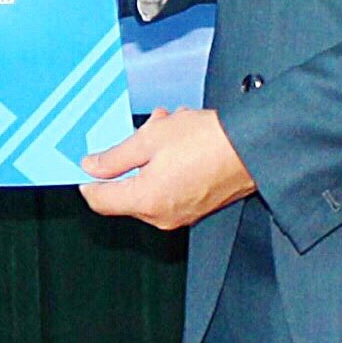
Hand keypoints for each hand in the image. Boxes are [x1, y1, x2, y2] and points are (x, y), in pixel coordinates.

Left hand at [77, 107, 254, 230]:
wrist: (254, 147)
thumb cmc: (209, 141)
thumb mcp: (150, 138)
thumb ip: (116, 156)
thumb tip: (93, 166)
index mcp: (146, 201)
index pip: (100, 200)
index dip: (89, 180)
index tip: (87, 164)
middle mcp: (162, 215)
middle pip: (127, 190)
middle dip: (130, 157)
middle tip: (143, 130)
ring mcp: (182, 214)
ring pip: (151, 184)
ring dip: (152, 155)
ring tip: (169, 126)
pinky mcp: (198, 207)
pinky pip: (171, 186)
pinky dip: (169, 165)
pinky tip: (182, 139)